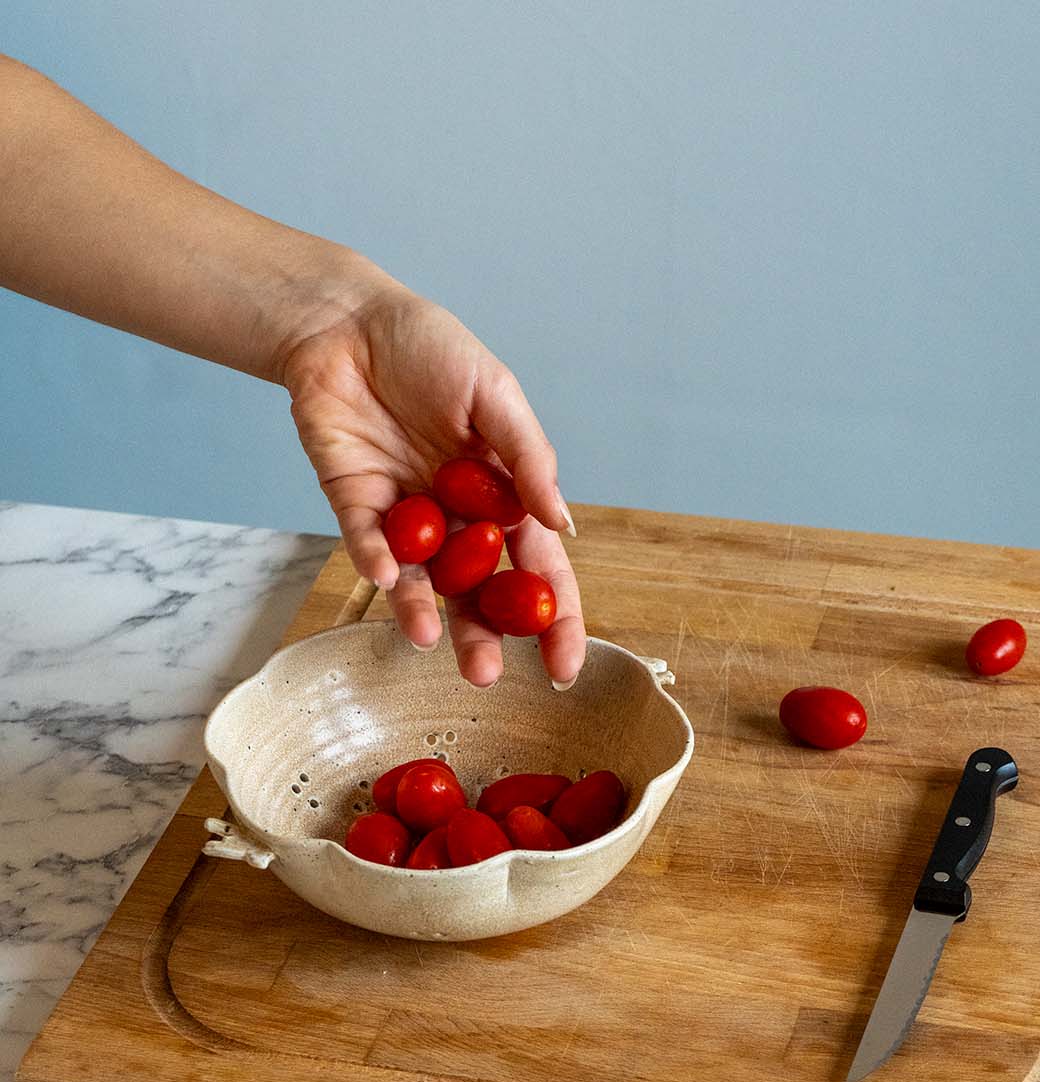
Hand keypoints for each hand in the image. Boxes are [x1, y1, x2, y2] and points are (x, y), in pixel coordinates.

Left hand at [280, 279, 584, 688]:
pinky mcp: (354, 504)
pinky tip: (389, 577)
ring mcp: (406, 516)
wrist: (348, 321)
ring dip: (425, 615)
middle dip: (484, 636)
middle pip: (477, 591)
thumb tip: (563, 525)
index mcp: (502, 494)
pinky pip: (367, 543)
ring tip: (432, 643)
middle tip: (487, 676)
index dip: (554, 618)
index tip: (564, 667)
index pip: (538, 567)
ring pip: (419, 582)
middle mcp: (457, 516)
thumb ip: (529, 459)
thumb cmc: (431, 348)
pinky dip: (378, 562)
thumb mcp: (495, 394)